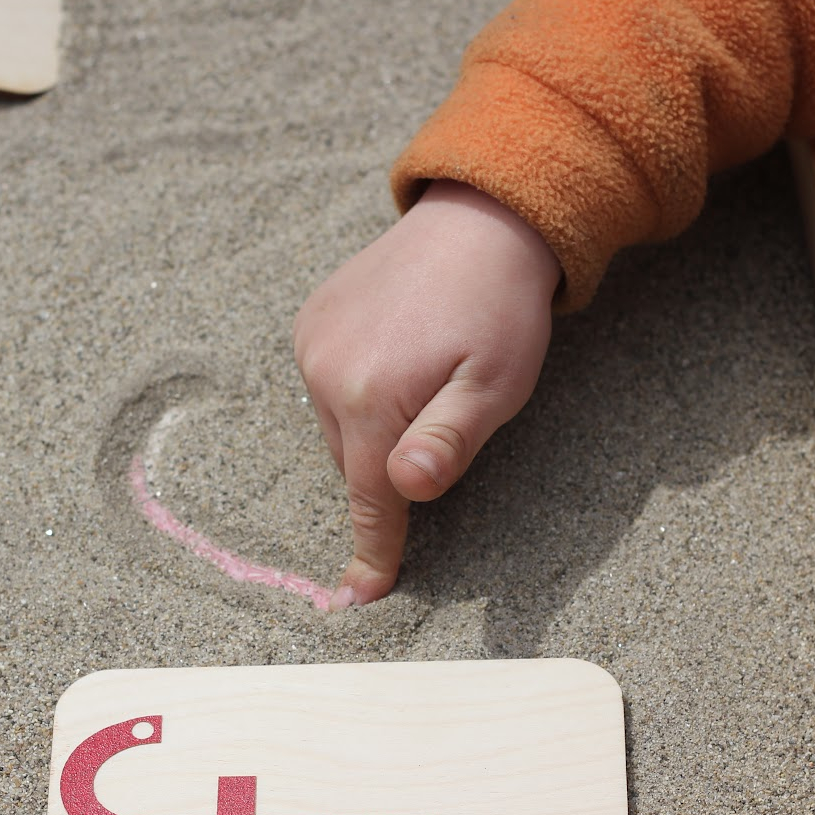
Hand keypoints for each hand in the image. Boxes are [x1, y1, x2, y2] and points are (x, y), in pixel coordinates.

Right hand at [294, 181, 559, 608]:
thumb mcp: (497, 383)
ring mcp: (313, 341)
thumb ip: (449, 439)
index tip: (362, 596)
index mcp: (371, 396)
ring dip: (373, 427)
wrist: (481, 218)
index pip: (369, 497)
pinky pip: (328, 383)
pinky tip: (401, 356)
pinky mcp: (312, 318)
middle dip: (389, 467)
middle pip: (353, 463)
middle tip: (447, 420)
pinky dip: (357, 391)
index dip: (373, 548)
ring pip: (339, 426)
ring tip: (428, 380)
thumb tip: (407, 486)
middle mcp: (325, 369)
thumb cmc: (502, 310)